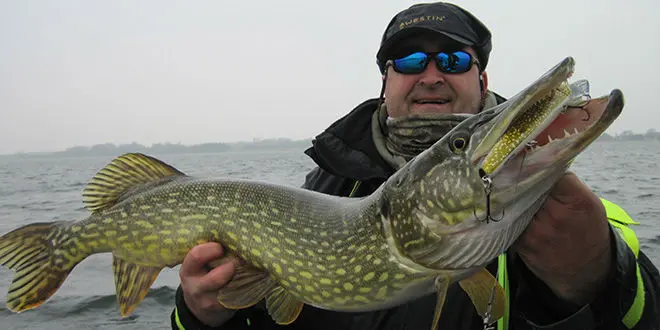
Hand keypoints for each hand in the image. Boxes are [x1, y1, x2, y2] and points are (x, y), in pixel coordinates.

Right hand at [179, 242, 239, 325]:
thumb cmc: (203, 274)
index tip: (221, 246)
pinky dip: (246, 286)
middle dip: (231, 266)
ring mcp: (208, 301)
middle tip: (238, 259)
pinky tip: (248, 278)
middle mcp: (195, 288)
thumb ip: (208, 252)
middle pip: (216, 278)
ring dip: (241, 277)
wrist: (198, 305)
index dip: (212, 249)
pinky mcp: (222, 309)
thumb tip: (231, 234)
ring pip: (230, 289)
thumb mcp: (198, 264)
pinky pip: (237, 296)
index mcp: (188, 270)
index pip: (197, 256)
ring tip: (246, 267)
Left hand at [513, 171, 611, 304]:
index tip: (527, 156)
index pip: (548, 171)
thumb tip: (538, 160)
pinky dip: (507, 213)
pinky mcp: (521, 246)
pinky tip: (508, 209)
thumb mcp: (587, 202)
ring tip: (506, 188)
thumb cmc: (586, 229)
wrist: (586, 272)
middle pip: (527, 185)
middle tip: (510, 168)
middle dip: (518, 177)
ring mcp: (536, 233)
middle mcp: (556, 216)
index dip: (535, 163)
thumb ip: (565, 182)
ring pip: (513, 202)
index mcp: (577, 201)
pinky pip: (508, 221)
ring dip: (509, 195)